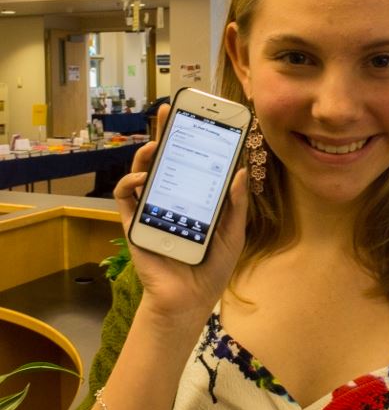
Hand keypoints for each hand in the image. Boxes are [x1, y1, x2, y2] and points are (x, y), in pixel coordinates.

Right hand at [113, 103, 247, 322]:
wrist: (190, 299)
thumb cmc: (212, 266)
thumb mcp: (233, 232)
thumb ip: (235, 203)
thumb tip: (241, 170)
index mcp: (192, 195)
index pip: (190, 160)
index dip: (192, 138)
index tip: (198, 116)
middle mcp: (169, 196)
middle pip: (165, 159)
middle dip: (165, 132)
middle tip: (170, 110)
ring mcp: (149, 208)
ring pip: (141, 172)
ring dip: (146, 153)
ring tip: (157, 143)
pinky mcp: (133, 223)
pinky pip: (125, 197)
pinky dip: (130, 183)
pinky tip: (143, 178)